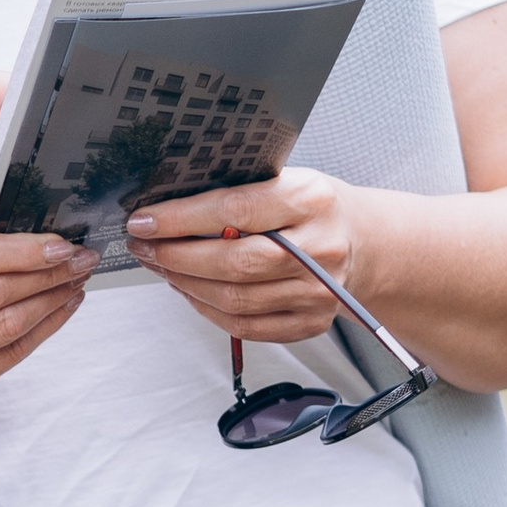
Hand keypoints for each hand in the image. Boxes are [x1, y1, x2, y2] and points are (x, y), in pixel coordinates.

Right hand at [0, 225, 96, 411]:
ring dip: (51, 300)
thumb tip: (30, 214)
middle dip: (45, 274)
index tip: (61, 243)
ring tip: (75, 280)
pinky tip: (63, 306)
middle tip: (81, 259)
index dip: (20, 251)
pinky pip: (12, 353)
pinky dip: (46, 327)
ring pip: (7, 326)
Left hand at [125, 166, 363, 341]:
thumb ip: (239, 191)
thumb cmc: (312, 208)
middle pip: (232, 263)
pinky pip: (245, 326)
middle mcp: (319, 249)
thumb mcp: (286, 179)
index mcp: (310, 201)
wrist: (361, 241)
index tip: (144, 221)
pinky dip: (207, 309)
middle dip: (176, 256)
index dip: (181, 219)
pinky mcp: (310, 322)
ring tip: (161, 265)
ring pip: (234, 299)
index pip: (235, 211)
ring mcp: (317, 292)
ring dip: (185, 283)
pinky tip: (189, 290)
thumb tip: (168, 203)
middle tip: (144, 246)